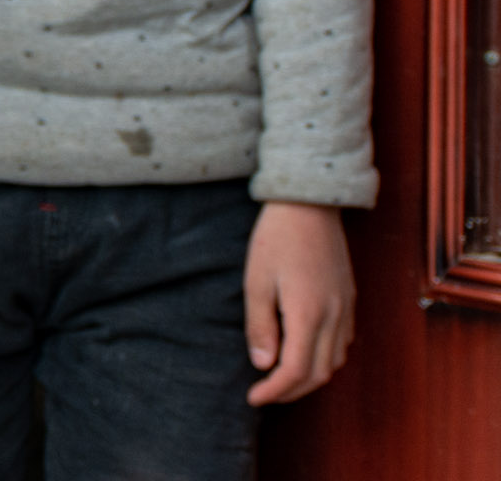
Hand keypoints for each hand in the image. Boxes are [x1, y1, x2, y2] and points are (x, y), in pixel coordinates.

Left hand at [245, 200, 354, 404]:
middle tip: (264, 393)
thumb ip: (260, 325)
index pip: (295, 371)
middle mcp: (334, 317)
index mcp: (308, 314)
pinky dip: (324, 358)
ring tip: (280, 378)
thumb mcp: (256, 281)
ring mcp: (346, 309)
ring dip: (309, 377)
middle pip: (319, 373)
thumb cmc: (276, 239)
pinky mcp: (349, 300)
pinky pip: (342, 342)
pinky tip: (303, 352)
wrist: (310, 205)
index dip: (275, 391)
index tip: (253, 397)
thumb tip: (263, 365)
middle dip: (292, 391)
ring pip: (335, 361)